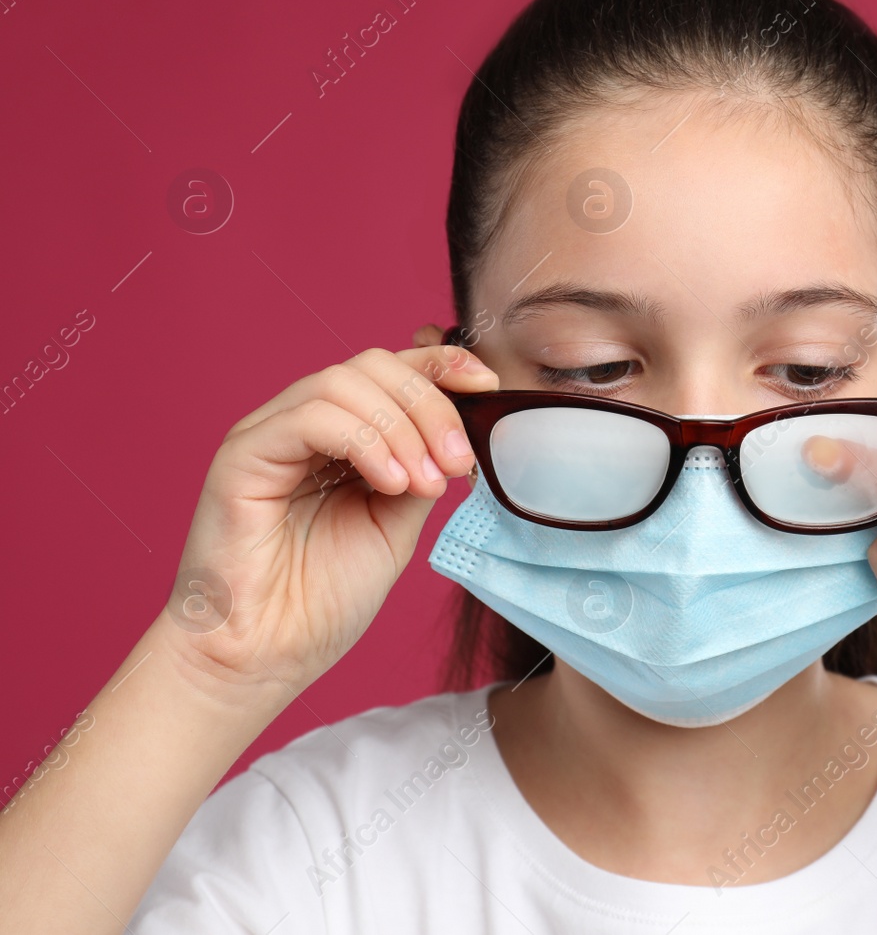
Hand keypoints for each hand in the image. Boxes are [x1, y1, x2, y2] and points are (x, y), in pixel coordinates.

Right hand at [158, 341, 497, 701]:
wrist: (267, 654)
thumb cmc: (321, 598)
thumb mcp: (396, 523)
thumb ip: (422, 470)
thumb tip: (460, 434)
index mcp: (339, 436)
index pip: (392, 371)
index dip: (442, 366)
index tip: (488, 388)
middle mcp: (301, 425)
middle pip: (373, 366)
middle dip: (430, 405)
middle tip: (458, 463)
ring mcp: (269, 435)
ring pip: (342, 382)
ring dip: (402, 427)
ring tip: (423, 484)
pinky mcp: (243, 455)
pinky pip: (310, 417)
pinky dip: (365, 442)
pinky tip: (391, 484)